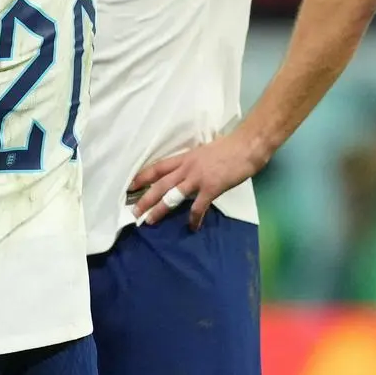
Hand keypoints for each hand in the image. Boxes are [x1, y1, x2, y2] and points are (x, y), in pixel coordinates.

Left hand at [130, 130, 270, 229]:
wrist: (245, 147)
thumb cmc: (227, 148)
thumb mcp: (202, 153)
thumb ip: (191, 163)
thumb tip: (184, 172)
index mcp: (184, 158)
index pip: (157, 168)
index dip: (142, 177)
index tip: (129, 186)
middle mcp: (186, 168)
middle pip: (160, 184)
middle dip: (145, 198)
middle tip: (133, 211)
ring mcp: (198, 178)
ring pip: (173, 196)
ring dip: (160, 209)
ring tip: (150, 221)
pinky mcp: (211, 188)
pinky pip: (198, 207)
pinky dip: (194, 218)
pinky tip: (192, 227)